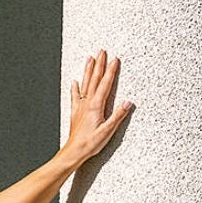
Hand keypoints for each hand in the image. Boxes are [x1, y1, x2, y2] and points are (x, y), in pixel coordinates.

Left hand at [63, 50, 132, 166]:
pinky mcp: (75, 113)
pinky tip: (75, 81)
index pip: (105, 84)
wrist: (74, 152)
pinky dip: (75, 88)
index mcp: (95, 106)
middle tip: (101, 51)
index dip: (111, 71)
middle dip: (99, 64)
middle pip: (94, 79)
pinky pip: (75, 96)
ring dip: (88, 70)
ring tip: (89, 58)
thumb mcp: (107, 131)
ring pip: (85, 84)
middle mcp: (86, 103)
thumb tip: (128, 103)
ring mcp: (80, 107)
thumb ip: (118, 116)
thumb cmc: (90, 143)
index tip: (115, 59)